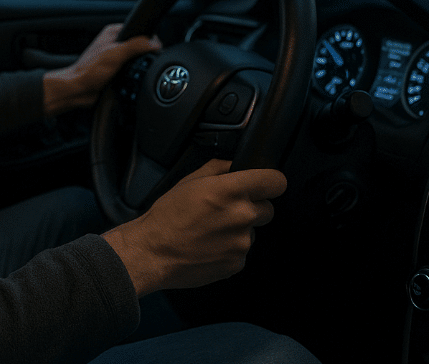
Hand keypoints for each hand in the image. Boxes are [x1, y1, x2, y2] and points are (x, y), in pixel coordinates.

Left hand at [41, 23, 160, 115]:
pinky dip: (133, 75)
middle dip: (143, 55)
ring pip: (136, 59)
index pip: (139, 30)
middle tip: (140, 64)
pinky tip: (130, 79)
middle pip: (139, 46)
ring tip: (132, 72)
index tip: (154, 49)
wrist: (78, 91)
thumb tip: (155, 43)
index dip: (149, 39)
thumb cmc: (89, 71)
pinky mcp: (115, 70)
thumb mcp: (115, 54)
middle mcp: (113, 42)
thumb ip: (136, 46)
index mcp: (113, 32)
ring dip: (138, 67)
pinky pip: (131, 70)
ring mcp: (114, 57)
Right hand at [101, 159, 286, 296]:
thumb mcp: (189, 181)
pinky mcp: (237, 263)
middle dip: (252, 207)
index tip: (265, 185)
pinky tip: (209, 245)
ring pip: (252, 231)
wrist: (153, 252)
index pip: (276, 181)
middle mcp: (241, 215)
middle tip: (226, 210)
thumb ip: (218, 168)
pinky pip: (242, 251)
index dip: (270, 182)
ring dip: (238, 229)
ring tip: (211, 230)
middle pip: (268, 209)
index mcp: (230, 190)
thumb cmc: (167, 217)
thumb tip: (234, 165)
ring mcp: (241, 242)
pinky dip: (230, 248)